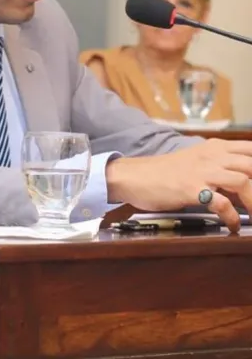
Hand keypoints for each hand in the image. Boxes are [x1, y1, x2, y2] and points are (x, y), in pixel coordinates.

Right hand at [106, 139, 251, 232]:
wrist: (134, 175)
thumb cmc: (164, 172)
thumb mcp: (196, 162)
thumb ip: (219, 169)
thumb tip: (244, 186)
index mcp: (214, 148)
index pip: (250, 149)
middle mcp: (211, 156)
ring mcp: (201, 172)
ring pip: (243, 182)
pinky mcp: (191, 189)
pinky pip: (221, 204)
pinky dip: (232, 217)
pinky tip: (232, 226)